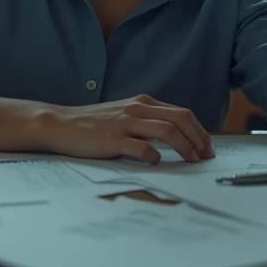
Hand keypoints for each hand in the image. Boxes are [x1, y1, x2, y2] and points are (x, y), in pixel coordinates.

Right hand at [42, 95, 214, 163]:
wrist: (60, 124)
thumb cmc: (93, 124)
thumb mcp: (125, 114)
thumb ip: (147, 120)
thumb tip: (176, 136)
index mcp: (143, 103)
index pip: (182, 113)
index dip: (199, 131)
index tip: (207, 147)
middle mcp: (137, 109)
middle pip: (181, 119)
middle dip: (199, 139)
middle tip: (206, 156)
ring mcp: (125, 123)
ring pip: (167, 131)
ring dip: (185, 147)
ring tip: (192, 161)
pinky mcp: (113, 139)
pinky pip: (142, 148)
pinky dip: (155, 157)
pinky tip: (156, 163)